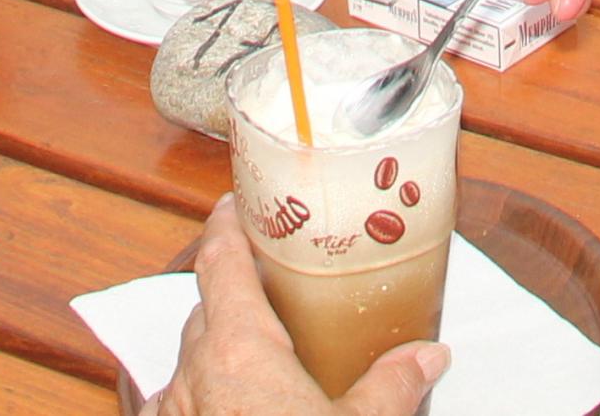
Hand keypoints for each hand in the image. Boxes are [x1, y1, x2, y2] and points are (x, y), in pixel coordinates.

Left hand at [155, 200, 445, 415]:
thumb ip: (391, 386)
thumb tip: (428, 357)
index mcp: (238, 348)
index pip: (220, 263)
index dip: (225, 227)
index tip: (231, 205)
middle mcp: (193, 372)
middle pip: (204, 312)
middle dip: (232, 297)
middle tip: (268, 292)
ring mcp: (171, 411)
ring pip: (187, 362)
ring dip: (213, 352)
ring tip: (252, 360)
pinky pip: (173, 405)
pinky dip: (195, 397)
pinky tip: (219, 409)